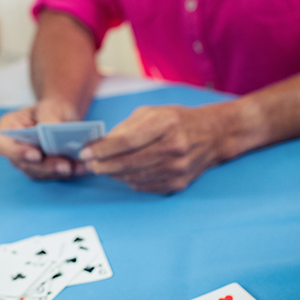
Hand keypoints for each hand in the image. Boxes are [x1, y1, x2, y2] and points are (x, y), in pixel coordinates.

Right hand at [0, 99, 84, 179]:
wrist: (62, 117)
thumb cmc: (52, 108)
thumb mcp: (51, 106)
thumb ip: (49, 117)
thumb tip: (52, 130)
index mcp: (8, 129)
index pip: (3, 145)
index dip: (17, 152)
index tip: (36, 155)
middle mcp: (14, 149)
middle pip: (24, 164)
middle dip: (46, 166)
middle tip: (65, 166)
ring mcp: (27, 162)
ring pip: (39, 173)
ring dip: (59, 172)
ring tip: (78, 167)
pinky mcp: (42, 170)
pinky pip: (53, 175)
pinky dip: (69, 173)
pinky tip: (83, 168)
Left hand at [79, 104, 225, 193]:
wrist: (213, 135)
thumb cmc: (177, 121)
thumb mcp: (152, 113)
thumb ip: (126, 127)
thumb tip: (100, 144)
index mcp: (166, 124)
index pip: (127, 140)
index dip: (103, 149)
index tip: (86, 153)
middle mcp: (174, 147)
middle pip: (128, 162)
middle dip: (103, 165)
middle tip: (89, 165)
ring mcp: (178, 168)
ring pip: (135, 177)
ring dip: (114, 175)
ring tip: (102, 169)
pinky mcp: (178, 183)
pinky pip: (145, 186)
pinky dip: (129, 181)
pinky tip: (121, 174)